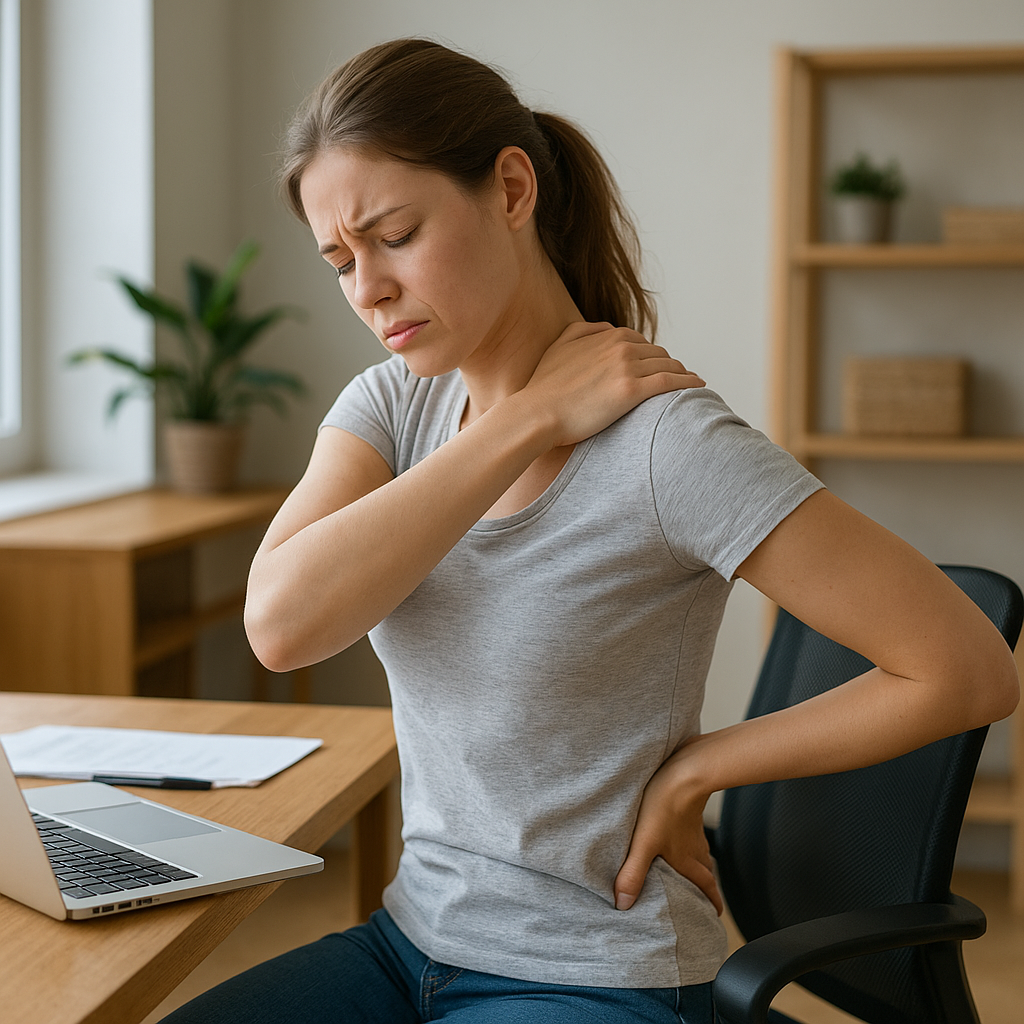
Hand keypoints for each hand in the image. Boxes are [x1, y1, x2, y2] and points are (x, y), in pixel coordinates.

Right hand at [520, 322, 704, 447]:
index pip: (642, 342)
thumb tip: (607, 329)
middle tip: (679, 377)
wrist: (536, 413)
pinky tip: (699, 386)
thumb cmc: (544, 386)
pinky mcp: (631, 392)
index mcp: (607, 336)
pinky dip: (688, 382)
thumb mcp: (560, 345)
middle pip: (659, 353)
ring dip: (683, 373)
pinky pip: (670, 382)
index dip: (652, 356)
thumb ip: (585, 331)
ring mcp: (627, 368)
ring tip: (692, 383)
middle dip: (670, 364)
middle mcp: (621, 348)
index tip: (658, 367)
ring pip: (668, 366)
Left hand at [613, 741, 723, 915]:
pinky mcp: (688, 810)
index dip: (711, 902)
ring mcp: (693, 828)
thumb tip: (623, 904)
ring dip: (699, 865)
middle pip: (706, 872)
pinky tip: (679, 834)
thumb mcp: (644, 842)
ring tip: (691, 870)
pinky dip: (690, 842)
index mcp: (686, 859)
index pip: (705, 887)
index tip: (715, 916)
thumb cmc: (664, 805)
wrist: (685, 769)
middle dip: (706, 888)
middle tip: (703, 898)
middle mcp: (694, 847)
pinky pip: (693, 833)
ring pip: (701, 852)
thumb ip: (633, 873)